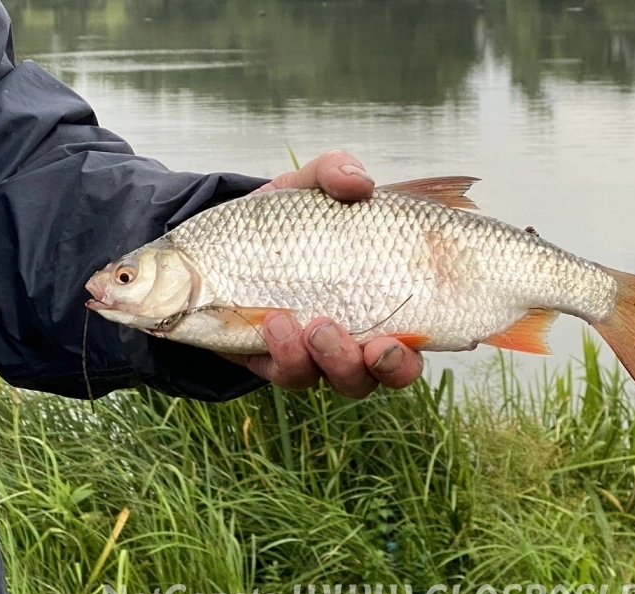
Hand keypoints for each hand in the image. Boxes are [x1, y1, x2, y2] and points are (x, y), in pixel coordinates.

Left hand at [223, 150, 423, 397]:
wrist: (220, 241)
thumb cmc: (284, 219)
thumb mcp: (309, 187)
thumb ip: (335, 173)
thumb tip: (361, 183)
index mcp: (379, 302)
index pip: (413, 343)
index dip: (413, 352)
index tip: (404, 338)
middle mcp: (355, 338)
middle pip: (383, 374)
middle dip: (384, 368)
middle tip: (371, 345)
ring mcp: (315, 355)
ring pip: (340, 380)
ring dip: (333, 361)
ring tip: (310, 326)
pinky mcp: (274, 361)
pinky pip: (288, 374)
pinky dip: (286, 354)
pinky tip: (274, 322)